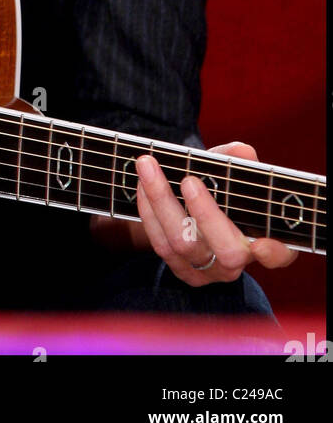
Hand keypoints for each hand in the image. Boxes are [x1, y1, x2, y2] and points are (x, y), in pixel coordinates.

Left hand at [135, 142, 298, 285]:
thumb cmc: (218, 189)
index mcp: (262, 239)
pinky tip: (142, 184)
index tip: (262, 244)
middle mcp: (237, 261)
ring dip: (162, 201)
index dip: (275, 253)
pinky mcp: (180, 270)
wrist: (187, 207)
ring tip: (148, 166)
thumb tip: (242, 152)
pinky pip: (160, 244)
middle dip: (206, 214)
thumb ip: (234, 161)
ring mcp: (208, 270)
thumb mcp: (227, 172)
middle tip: (189, 181)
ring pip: (184, 245)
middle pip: (228, 252)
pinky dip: (148, 210)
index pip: (280, 255)